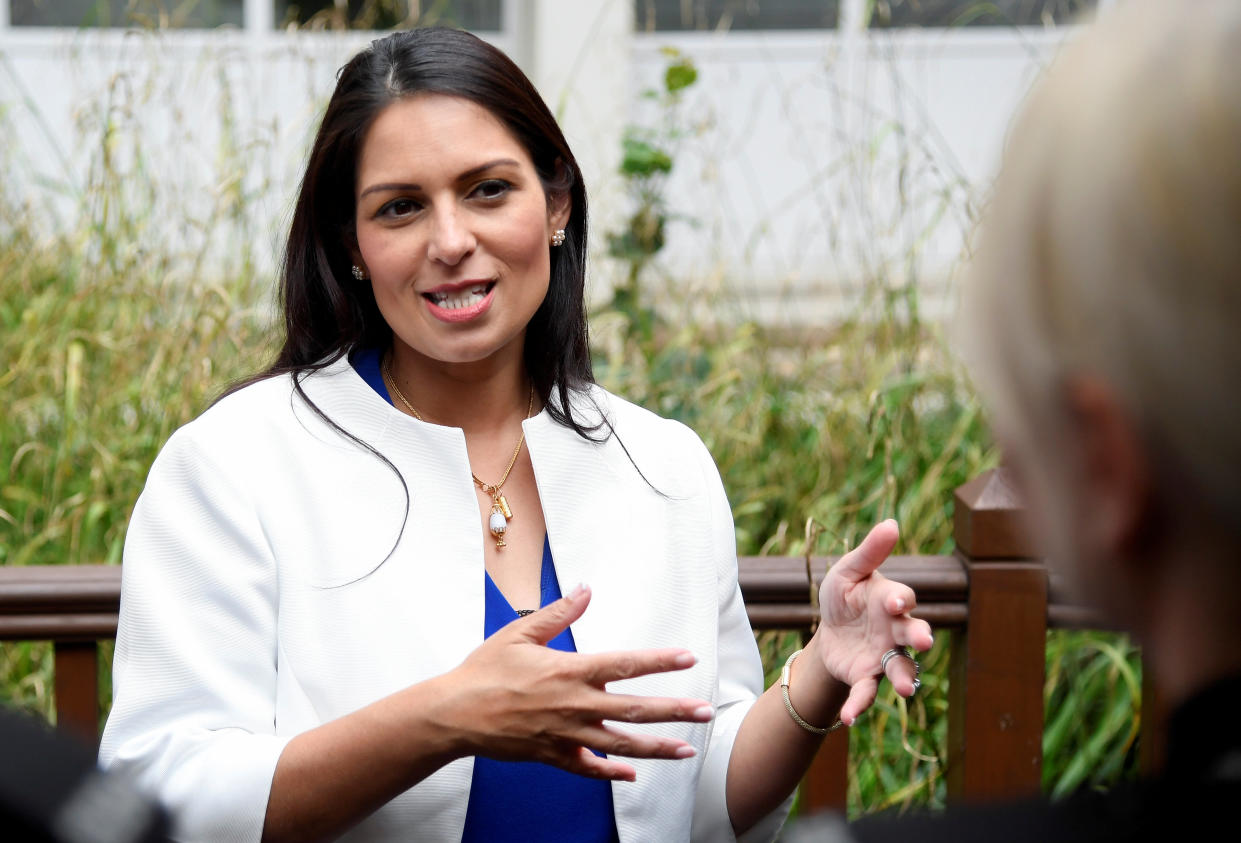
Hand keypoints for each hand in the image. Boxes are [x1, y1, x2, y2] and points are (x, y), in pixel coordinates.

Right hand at [434, 584, 713, 780]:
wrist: (454, 714)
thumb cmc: (484, 670)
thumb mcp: (519, 633)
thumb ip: (558, 614)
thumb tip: (586, 589)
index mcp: (569, 671)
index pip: (625, 664)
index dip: (659, 660)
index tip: (688, 657)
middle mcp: (574, 704)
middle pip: (634, 709)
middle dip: (674, 711)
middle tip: (705, 711)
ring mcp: (565, 734)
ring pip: (620, 744)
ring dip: (657, 747)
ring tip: (687, 750)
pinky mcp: (552, 755)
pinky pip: (588, 768)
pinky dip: (611, 772)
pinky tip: (632, 775)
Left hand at [811, 520, 933, 724]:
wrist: (829, 629)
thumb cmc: (845, 595)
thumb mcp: (847, 571)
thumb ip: (868, 552)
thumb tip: (891, 523)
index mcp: (890, 600)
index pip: (904, 598)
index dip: (900, 599)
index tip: (895, 601)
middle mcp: (895, 630)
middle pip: (913, 633)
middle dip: (919, 636)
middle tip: (923, 641)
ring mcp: (884, 656)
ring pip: (901, 668)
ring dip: (903, 679)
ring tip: (906, 690)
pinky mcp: (866, 677)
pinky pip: (867, 692)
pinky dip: (860, 705)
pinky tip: (850, 717)